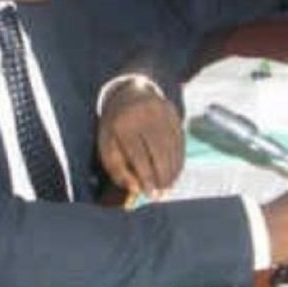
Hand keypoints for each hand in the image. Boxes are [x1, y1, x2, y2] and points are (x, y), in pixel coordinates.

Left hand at [97, 81, 183, 196]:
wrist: (128, 93)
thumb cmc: (116, 127)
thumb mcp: (107, 146)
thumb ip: (118, 170)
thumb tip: (136, 189)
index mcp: (122, 124)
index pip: (138, 155)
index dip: (146, 176)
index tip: (150, 193)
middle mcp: (143, 115)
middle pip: (158, 151)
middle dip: (162, 175)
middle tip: (163, 193)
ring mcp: (160, 112)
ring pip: (171, 147)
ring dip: (173, 170)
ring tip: (169, 186)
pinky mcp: (173, 112)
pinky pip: (179, 140)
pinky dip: (179, 158)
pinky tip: (176, 171)